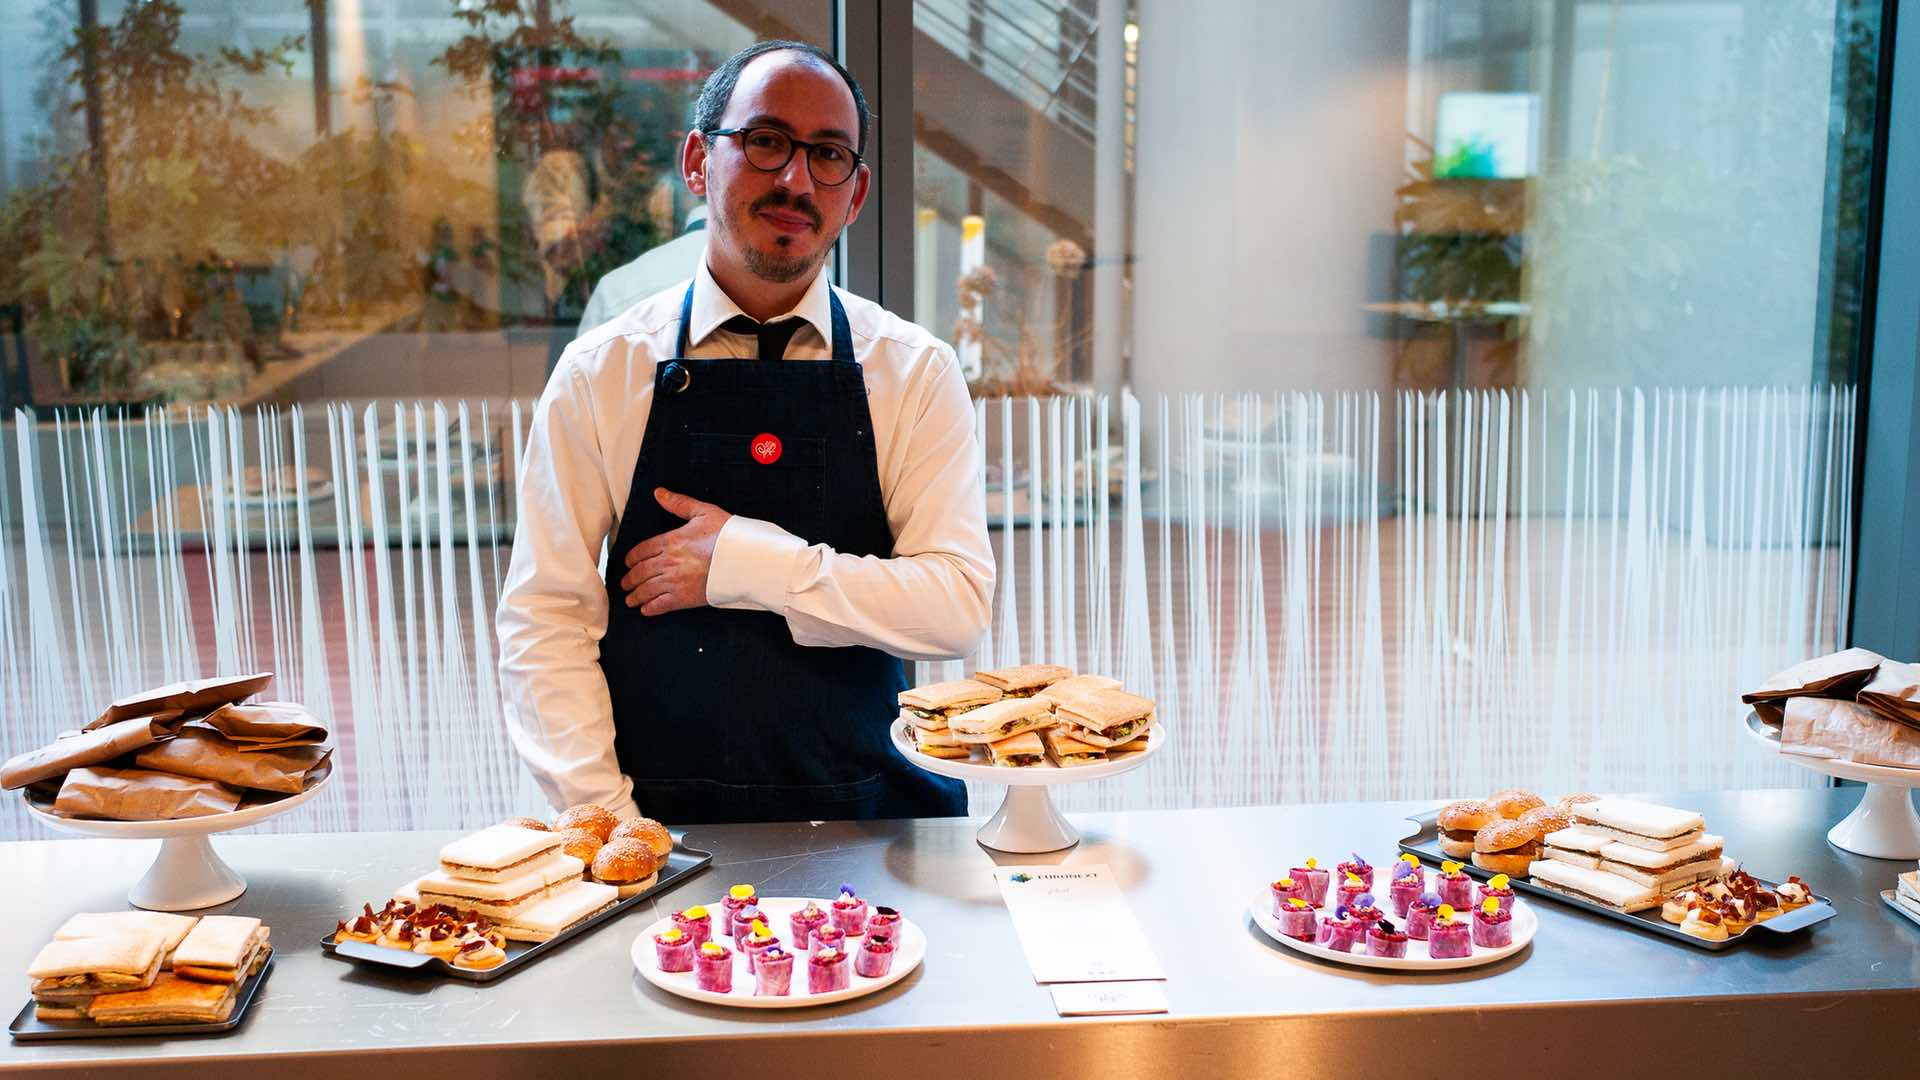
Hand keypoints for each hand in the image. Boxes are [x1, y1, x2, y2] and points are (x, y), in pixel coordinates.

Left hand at [619, 488, 731, 614]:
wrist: (743, 559)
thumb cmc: (727, 535)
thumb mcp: (703, 512)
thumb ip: (679, 503)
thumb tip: (659, 493)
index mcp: (670, 541)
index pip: (642, 551)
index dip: (632, 558)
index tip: (628, 563)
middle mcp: (668, 562)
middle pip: (640, 572)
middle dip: (630, 579)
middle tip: (625, 583)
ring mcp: (674, 581)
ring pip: (647, 589)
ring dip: (635, 595)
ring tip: (630, 599)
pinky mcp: (683, 598)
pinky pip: (660, 605)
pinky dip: (650, 608)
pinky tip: (646, 609)